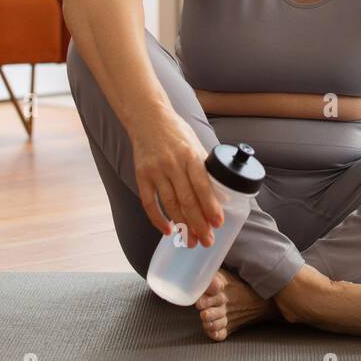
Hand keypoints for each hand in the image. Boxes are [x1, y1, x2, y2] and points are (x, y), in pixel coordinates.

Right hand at [129, 110, 224, 248]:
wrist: (148, 119)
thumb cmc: (177, 132)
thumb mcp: (196, 144)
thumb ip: (205, 167)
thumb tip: (219, 193)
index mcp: (190, 155)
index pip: (202, 186)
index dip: (210, 206)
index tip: (218, 223)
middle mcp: (173, 164)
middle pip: (187, 200)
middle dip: (198, 223)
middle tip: (207, 240)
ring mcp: (155, 170)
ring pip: (169, 204)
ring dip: (181, 225)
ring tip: (191, 241)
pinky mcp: (141, 176)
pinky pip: (148, 202)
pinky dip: (157, 219)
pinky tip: (168, 230)